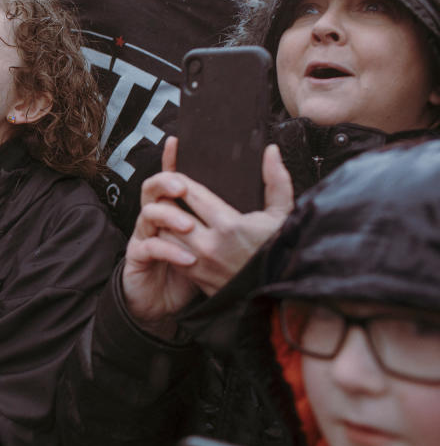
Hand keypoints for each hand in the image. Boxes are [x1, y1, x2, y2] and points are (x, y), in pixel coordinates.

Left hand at [122, 138, 293, 336]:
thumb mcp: (282, 215)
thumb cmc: (278, 251)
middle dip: (165, 197)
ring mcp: (199, 262)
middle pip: (170, 211)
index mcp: (229, 224)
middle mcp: (209, 244)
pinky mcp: (194, 276)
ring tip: (166, 208)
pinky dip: (166, 238)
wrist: (277, 295)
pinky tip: (171, 229)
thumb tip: (271, 150)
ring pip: (164, 232)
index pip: (190, 192)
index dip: (179, 180)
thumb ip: (276, 180)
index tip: (178, 174)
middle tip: (165, 189)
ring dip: (163, 219)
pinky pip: (168, 251)